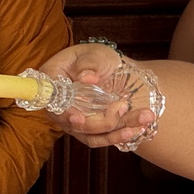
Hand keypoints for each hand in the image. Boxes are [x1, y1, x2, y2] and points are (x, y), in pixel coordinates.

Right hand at [36, 42, 152, 148]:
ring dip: (116, 131)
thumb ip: (90, 64)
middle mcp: (59, 105)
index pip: (52, 99)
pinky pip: (101, 139)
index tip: (79, 118)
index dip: (64, 112)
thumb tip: (86, 78)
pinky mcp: (87, 130)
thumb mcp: (95, 54)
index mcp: (53, 80)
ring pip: (90, 134)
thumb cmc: (98, 58)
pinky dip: (119, 136)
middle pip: (74, 123)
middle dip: (101, 121)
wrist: (111, 69)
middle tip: (124, 105)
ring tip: (141, 119)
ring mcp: (72, 120)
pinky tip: (137, 128)